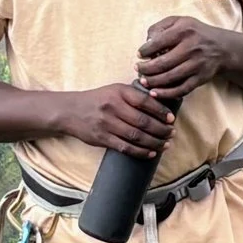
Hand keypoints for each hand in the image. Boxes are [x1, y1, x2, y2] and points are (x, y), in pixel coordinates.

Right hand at [60, 82, 176, 157]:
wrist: (70, 111)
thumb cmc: (98, 100)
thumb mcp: (114, 90)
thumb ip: (134, 95)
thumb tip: (161, 104)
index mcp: (119, 92)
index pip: (145, 102)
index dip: (161, 111)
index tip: (171, 118)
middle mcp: (113, 107)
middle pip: (143, 121)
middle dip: (161, 129)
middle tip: (172, 133)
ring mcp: (106, 124)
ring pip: (136, 136)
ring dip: (154, 142)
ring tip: (165, 144)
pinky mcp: (102, 138)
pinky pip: (125, 147)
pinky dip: (140, 151)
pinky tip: (151, 152)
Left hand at [135, 16, 237, 97]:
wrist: (223, 48)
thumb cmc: (196, 33)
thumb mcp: (180, 21)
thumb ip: (161, 26)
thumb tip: (147, 41)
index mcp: (184, 30)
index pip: (158, 42)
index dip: (144, 50)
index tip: (139, 55)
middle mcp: (192, 47)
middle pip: (162, 62)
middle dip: (145, 68)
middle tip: (138, 69)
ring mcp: (197, 64)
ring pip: (170, 77)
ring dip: (152, 81)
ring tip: (143, 81)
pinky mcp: (201, 78)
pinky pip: (181, 88)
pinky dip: (166, 93)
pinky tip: (154, 92)